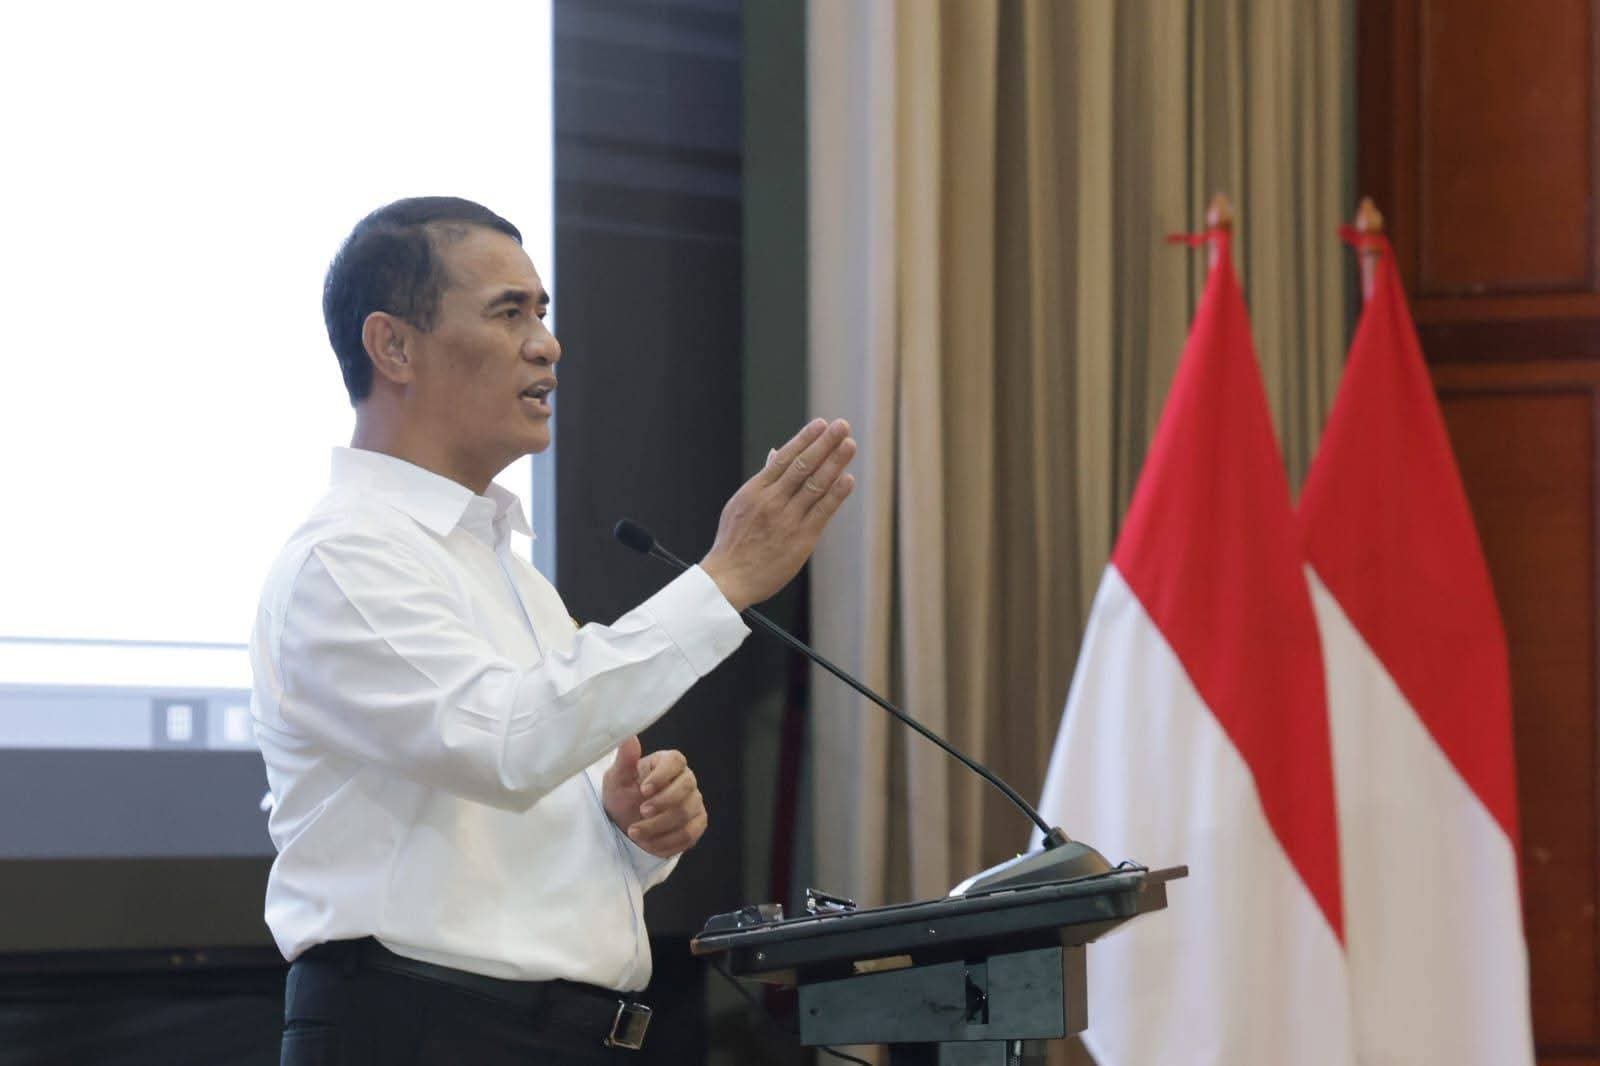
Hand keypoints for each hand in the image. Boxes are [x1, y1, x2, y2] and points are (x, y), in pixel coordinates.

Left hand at [602, 737, 706, 858]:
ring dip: (658, 827)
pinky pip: (689, 835)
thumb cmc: (622, 795)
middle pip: (686, 788)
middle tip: (640, 812)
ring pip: (685, 814)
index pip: (676, 760)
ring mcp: (695, 802)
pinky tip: (648, 844)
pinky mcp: (697, 823)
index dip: (662, 775)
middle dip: (662, 803)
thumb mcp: (617, 779)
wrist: (625, 823)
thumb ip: (625, 760)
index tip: (643, 789)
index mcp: (667, 762)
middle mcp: (686, 780)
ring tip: (634, 832)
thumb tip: (630, 737)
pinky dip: (666, 843)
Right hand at [700, 418, 856, 610]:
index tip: (822, 424)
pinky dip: (836, 495)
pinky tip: (848, 479)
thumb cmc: (734, 542)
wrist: (729, 578)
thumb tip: (775, 453)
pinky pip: (822, 512)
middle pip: (803, 466)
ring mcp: (787, 520)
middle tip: (842, 426)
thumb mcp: (741, 504)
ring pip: (815, 485)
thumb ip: (763, 479)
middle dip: (824, 444)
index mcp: (755, 490)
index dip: (805, 439)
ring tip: (849, 445)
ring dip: (835, 463)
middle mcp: (772, 501)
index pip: (784, 458)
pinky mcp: (801, 540)